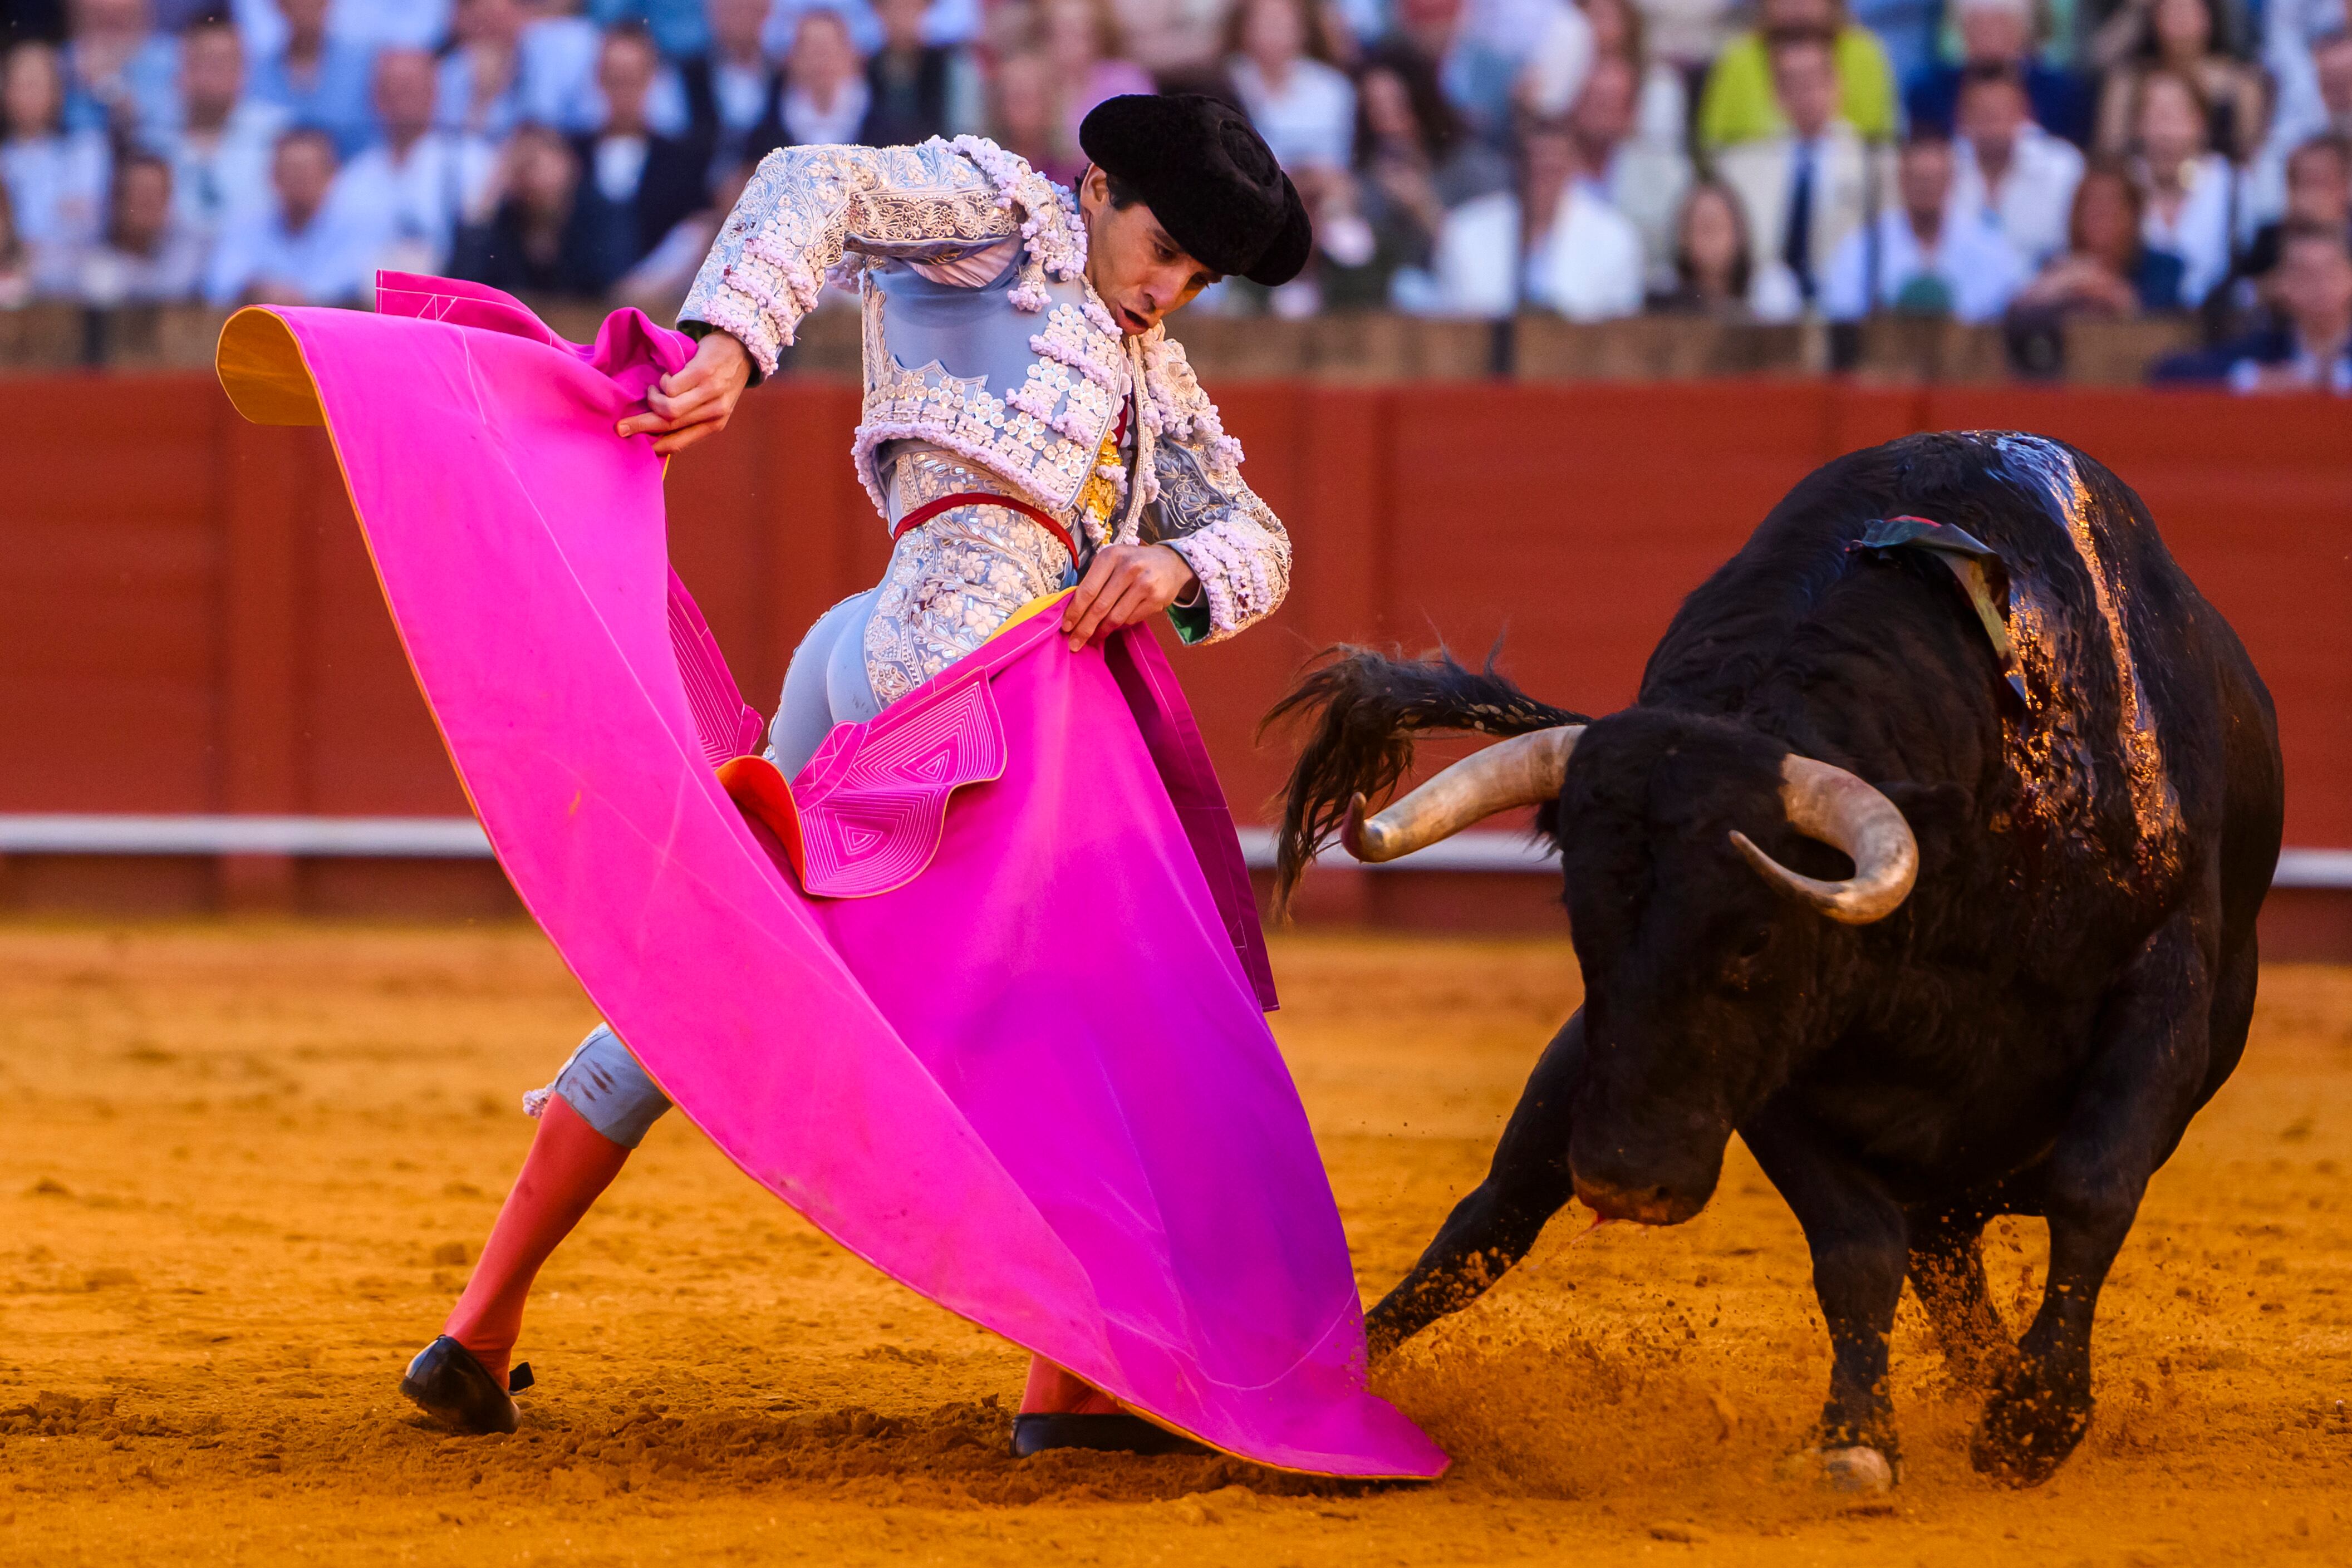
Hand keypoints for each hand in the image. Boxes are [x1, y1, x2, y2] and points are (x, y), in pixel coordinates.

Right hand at [617, 330, 752, 455]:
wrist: (743, 347)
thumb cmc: (722, 376)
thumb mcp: (714, 402)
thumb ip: (693, 415)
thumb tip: (659, 430)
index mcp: (715, 424)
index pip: (681, 442)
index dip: (656, 447)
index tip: (636, 447)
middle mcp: (714, 412)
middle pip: (670, 425)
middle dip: (641, 426)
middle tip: (620, 428)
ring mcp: (710, 393)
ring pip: (669, 408)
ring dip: (654, 399)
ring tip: (655, 390)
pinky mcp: (703, 374)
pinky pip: (672, 386)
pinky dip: (663, 382)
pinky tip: (668, 375)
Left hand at [1060, 543, 1197, 650]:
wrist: (1170, 562)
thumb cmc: (1133, 562)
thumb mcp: (1113, 561)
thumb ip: (1095, 579)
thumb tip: (1074, 611)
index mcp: (1111, 556)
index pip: (1087, 590)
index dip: (1075, 611)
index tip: (1066, 627)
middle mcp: (1128, 568)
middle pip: (1100, 607)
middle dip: (1084, 629)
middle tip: (1074, 643)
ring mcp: (1144, 584)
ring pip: (1115, 617)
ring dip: (1101, 632)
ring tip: (1092, 639)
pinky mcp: (1156, 599)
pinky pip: (1131, 620)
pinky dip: (1119, 626)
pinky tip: (1112, 628)